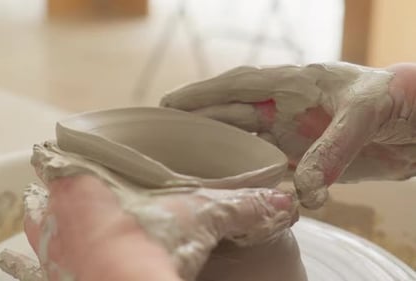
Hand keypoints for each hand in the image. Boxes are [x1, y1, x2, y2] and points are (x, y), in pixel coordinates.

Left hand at [0, 146, 300, 280]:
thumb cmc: (153, 244)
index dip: (58, 155)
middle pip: (44, 197)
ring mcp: (52, 250)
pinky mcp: (53, 280)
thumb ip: (239, 207)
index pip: (62, 160)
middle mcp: (61, 214)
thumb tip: (283, 201)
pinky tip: (13, 262)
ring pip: (32, 230)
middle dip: (50, 194)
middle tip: (56, 192)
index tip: (52, 149)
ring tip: (31, 230)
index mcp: (89, 186)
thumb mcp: (200, 220)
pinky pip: (29, 272)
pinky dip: (22, 267)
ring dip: (34, 229)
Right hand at [160, 62, 415, 208]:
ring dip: (218, 147)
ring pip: (244, 139)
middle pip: (232, 112)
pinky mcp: (305, 154)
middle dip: (199, 120)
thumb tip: (305, 188)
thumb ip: (332, 148)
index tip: (171, 103)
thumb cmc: (395, 100)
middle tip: (165, 132)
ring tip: (187, 156)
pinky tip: (231, 180)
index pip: (238, 85)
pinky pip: (268, 164)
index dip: (202, 94)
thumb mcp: (364, 114)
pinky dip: (249, 172)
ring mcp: (293, 131)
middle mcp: (286, 106)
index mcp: (293, 82)